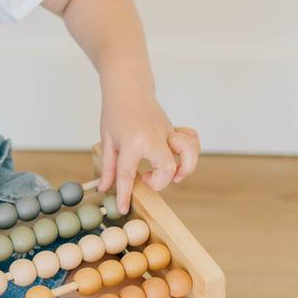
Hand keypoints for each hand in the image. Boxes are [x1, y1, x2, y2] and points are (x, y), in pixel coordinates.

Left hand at [97, 85, 199, 213]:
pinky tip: (179, 159)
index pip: (127, 174)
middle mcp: (153, 138)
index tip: (123, 208)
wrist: (128, 88)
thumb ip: (108, 166)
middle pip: (166, 168)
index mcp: (132, 141)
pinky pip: (192, 141)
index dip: (125, 195)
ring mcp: (167, 132)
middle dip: (159, 182)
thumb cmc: (115, 112)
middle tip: (146, 179)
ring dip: (184, 169)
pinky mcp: (174, 130)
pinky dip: (191, 152)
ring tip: (174, 175)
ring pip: (188, 153)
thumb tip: (105, 188)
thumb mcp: (107, 140)